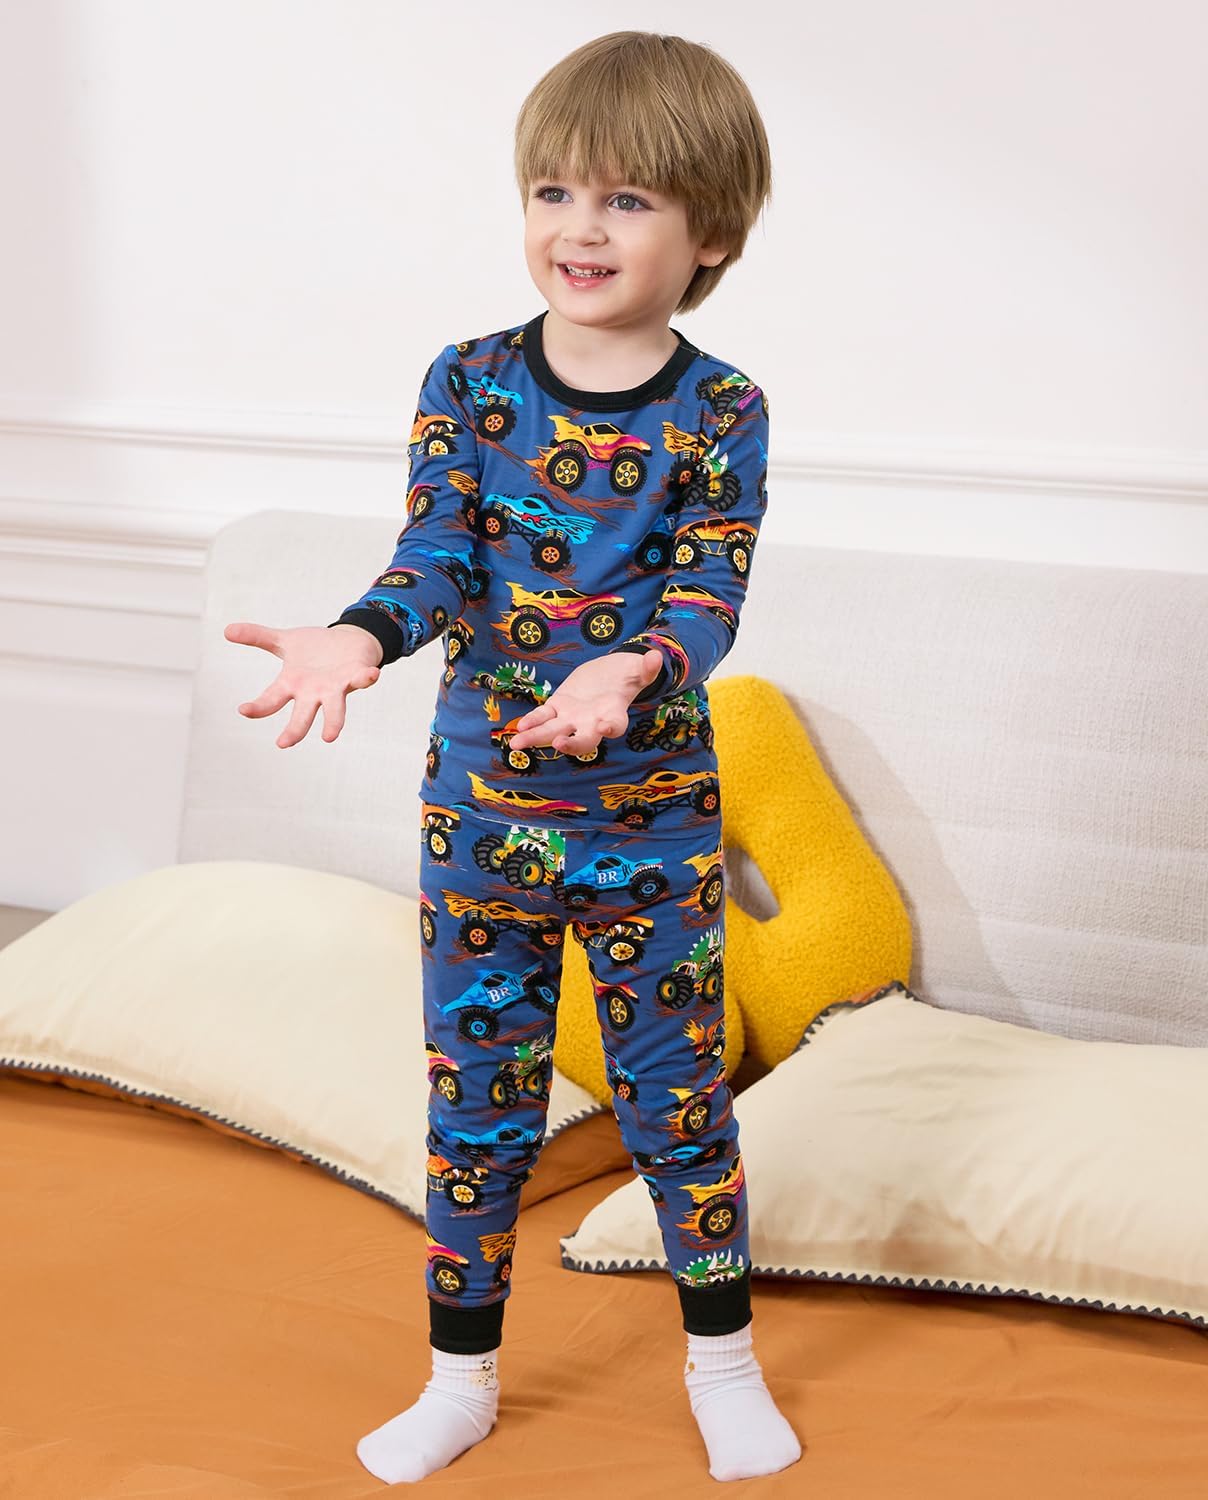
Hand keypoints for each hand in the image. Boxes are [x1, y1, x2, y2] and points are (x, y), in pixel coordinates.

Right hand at [225, 621, 383, 747]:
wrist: (346, 642)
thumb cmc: (315, 648)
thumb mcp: (284, 641)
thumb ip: (257, 637)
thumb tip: (226, 630)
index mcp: (293, 684)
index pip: (272, 699)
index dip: (259, 706)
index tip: (244, 710)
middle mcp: (313, 692)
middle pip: (302, 715)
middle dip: (294, 729)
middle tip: (283, 743)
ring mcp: (335, 688)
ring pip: (334, 709)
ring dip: (333, 722)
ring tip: (329, 737)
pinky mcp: (355, 676)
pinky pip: (362, 679)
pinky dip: (366, 678)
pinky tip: (372, 675)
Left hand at [508, 649, 663, 755]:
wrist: (608, 676)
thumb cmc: (626, 676)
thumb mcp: (637, 671)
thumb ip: (646, 668)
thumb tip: (656, 656)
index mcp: (614, 716)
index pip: (614, 726)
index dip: (610, 728)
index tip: (606, 727)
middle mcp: (591, 724)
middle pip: (583, 740)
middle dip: (572, 744)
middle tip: (561, 744)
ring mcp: (572, 718)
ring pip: (554, 732)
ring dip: (536, 738)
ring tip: (517, 744)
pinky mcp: (557, 707)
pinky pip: (543, 717)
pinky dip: (532, 721)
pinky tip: (519, 727)